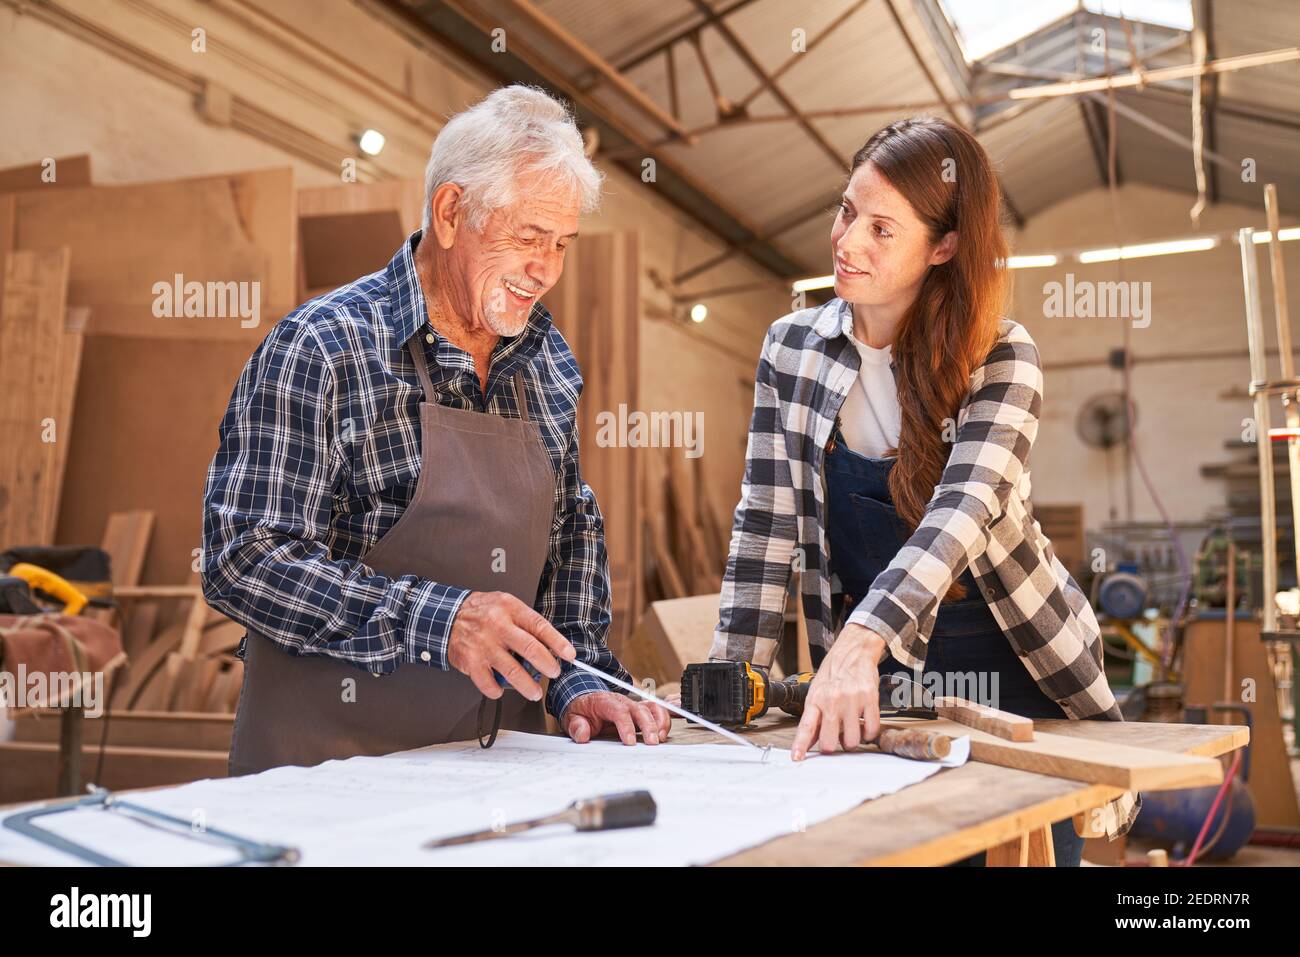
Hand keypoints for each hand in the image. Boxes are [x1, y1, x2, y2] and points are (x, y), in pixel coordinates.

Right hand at [447, 591, 574, 701]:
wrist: (447, 616)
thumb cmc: (482, 612)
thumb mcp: (506, 605)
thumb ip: (526, 621)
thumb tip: (551, 643)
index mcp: (510, 609)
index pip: (539, 626)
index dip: (557, 642)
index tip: (569, 655)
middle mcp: (497, 626)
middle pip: (530, 649)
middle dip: (548, 665)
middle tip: (554, 673)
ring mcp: (484, 645)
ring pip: (512, 671)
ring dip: (528, 686)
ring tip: (535, 692)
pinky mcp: (471, 662)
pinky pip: (488, 684)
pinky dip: (497, 691)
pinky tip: (501, 690)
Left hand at [562, 691, 671, 745]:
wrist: (584, 703)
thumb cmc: (581, 713)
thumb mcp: (572, 719)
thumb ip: (576, 727)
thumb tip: (583, 735)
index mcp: (603, 701)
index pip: (618, 710)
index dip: (626, 725)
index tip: (630, 742)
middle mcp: (621, 700)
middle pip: (638, 708)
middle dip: (647, 726)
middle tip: (651, 743)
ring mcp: (631, 704)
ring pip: (650, 708)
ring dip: (659, 722)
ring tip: (660, 739)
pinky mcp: (639, 710)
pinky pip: (655, 710)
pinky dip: (662, 720)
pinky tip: (663, 734)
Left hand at [791, 625, 887, 760]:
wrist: (853, 653)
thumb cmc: (833, 674)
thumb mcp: (816, 693)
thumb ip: (813, 717)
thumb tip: (809, 742)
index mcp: (816, 700)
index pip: (806, 727)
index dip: (801, 745)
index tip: (797, 758)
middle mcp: (832, 701)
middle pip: (830, 742)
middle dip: (832, 747)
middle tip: (835, 740)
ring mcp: (851, 700)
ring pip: (851, 740)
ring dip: (851, 741)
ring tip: (850, 729)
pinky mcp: (869, 699)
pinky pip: (871, 729)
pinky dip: (868, 733)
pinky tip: (864, 725)